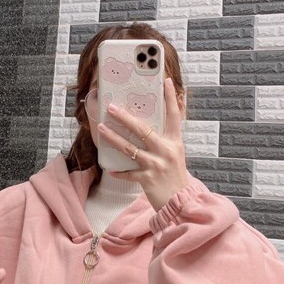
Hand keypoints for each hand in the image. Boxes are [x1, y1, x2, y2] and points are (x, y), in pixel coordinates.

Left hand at [97, 77, 189, 211]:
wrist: (181, 202)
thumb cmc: (175, 175)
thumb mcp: (176, 153)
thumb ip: (166, 138)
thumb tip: (153, 122)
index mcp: (175, 142)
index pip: (174, 115)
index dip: (170, 98)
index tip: (166, 81)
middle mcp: (166, 151)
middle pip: (143, 129)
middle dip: (125, 118)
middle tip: (111, 108)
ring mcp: (156, 165)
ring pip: (130, 148)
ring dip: (113, 138)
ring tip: (102, 129)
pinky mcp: (147, 179)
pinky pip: (128, 172)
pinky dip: (118, 171)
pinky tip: (109, 168)